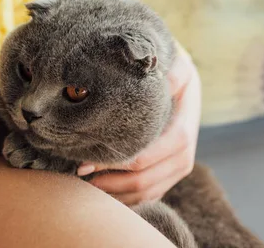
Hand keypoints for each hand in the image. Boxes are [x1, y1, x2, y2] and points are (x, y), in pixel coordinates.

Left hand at [78, 48, 201, 204]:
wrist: (186, 85)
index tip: (84, 161)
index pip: (143, 159)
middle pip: (142, 182)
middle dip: (108, 183)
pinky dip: (124, 198)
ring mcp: (177, 170)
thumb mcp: (176, 66)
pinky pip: (148, 196)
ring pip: (144, 194)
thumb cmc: (173, 72)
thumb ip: (170, 73)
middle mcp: (183, 158)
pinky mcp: (170, 176)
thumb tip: (155, 75)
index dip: (113, 164)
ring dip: (114, 194)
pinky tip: (100, 189)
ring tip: (84, 185)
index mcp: (181, 134)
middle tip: (78, 174)